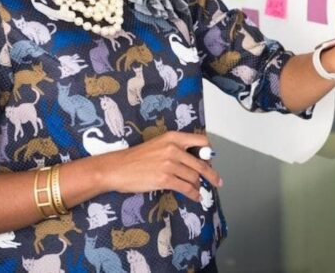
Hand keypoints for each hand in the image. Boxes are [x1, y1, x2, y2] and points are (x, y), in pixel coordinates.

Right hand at [97, 131, 222, 201]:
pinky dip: (194, 194)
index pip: (201, 142)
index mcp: (173, 137)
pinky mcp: (165, 179)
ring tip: (199, 190)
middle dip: (211, 174)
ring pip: (194, 177)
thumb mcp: (159, 145)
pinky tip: (195, 197)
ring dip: (198, 186)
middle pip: (201, 162)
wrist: (117, 168)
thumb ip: (176, 149)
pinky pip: (186, 188)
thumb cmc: (136, 158)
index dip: (209, 153)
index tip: (211, 160)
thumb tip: (194, 160)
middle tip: (217, 181)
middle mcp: (174, 148)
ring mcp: (169, 164)